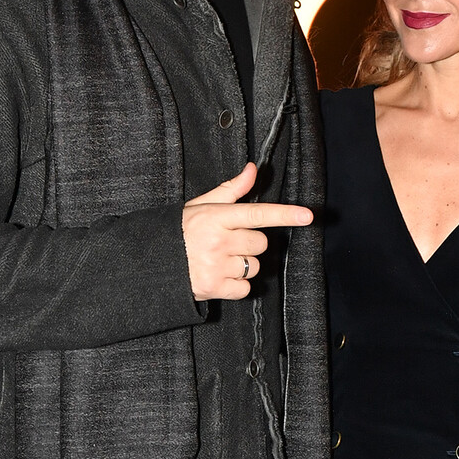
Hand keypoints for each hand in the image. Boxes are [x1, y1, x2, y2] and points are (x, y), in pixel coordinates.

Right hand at [182, 163, 312, 300]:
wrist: (151, 262)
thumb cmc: (180, 230)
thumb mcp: (201, 205)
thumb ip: (231, 189)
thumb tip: (253, 169)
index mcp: (216, 217)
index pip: (257, 214)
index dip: (284, 214)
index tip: (307, 215)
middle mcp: (218, 241)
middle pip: (260, 243)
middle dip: (249, 243)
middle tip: (227, 242)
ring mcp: (217, 266)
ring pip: (254, 266)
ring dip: (243, 265)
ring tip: (220, 260)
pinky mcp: (215, 288)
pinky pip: (245, 288)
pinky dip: (236, 285)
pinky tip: (219, 275)